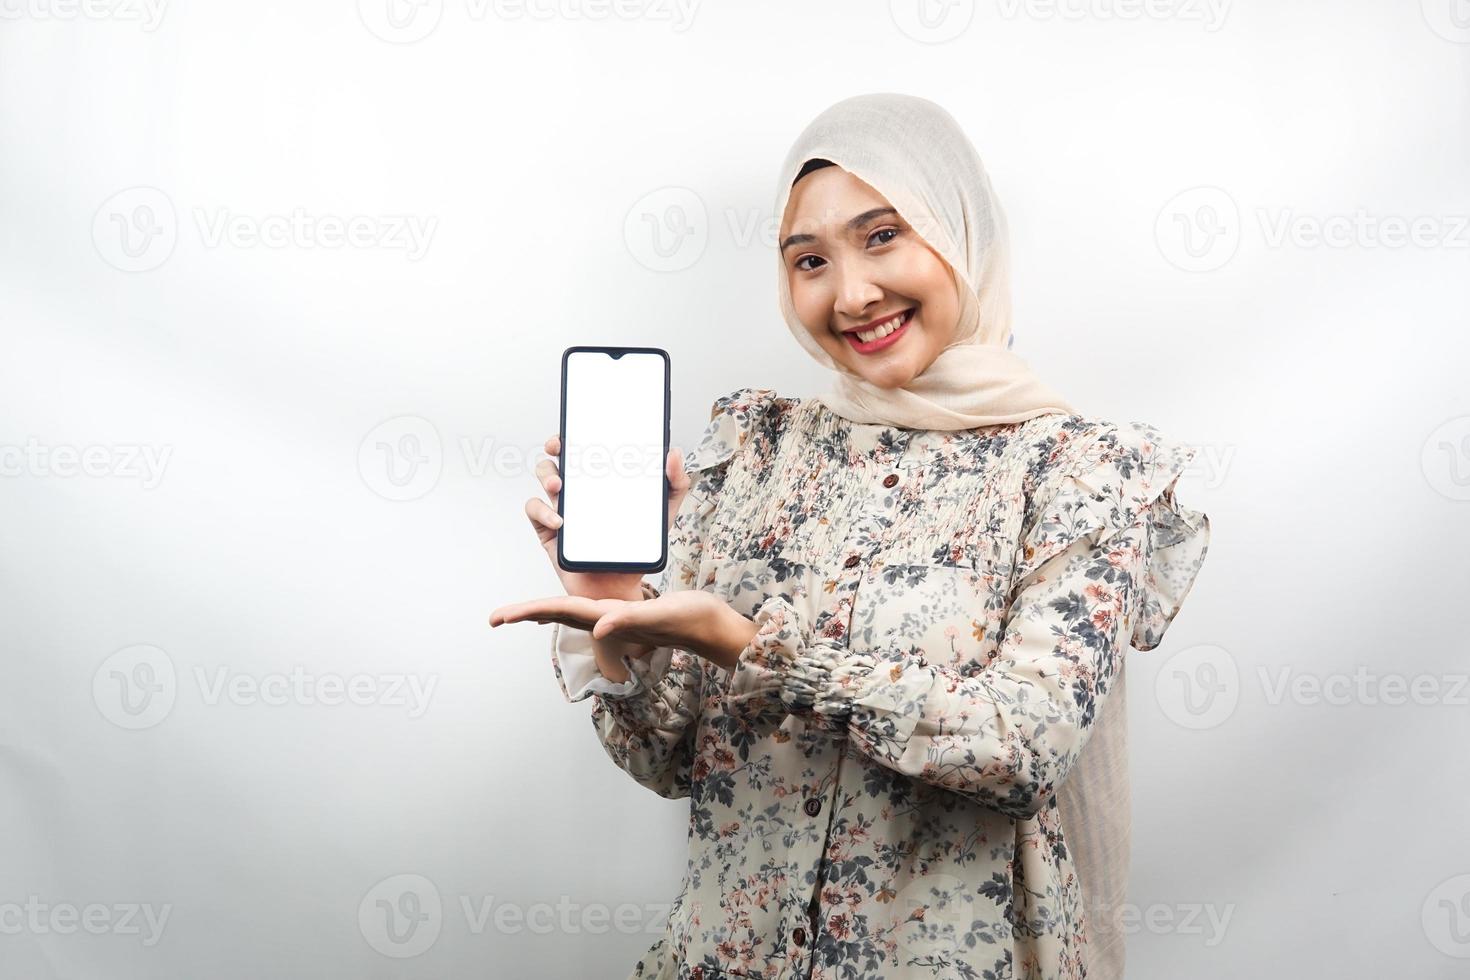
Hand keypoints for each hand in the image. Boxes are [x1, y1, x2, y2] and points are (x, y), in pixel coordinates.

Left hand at [489, 590, 758, 671]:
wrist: (716, 629)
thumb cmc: (694, 620)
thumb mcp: (664, 616)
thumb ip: (629, 622)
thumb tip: (595, 629)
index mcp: (610, 617)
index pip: (561, 612)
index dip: (529, 612)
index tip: (500, 617)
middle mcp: (608, 619)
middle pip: (558, 614)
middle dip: (525, 614)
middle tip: (493, 619)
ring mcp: (617, 617)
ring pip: (570, 614)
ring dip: (542, 612)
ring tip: (515, 615)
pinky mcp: (629, 611)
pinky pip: (590, 610)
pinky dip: (569, 606)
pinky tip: (561, 609)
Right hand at [526, 432, 690, 601]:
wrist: (621, 585)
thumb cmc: (637, 547)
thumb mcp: (664, 513)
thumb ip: (675, 483)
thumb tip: (674, 452)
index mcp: (600, 481)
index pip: (585, 449)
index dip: (578, 433)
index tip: (577, 427)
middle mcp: (578, 490)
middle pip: (559, 457)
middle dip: (555, 447)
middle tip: (560, 446)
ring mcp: (560, 508)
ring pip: (543, 478)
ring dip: (546, 475)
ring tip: (558, 485)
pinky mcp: (548, 530)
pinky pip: (535, 511)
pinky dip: (543, 511)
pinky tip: (560, 521)